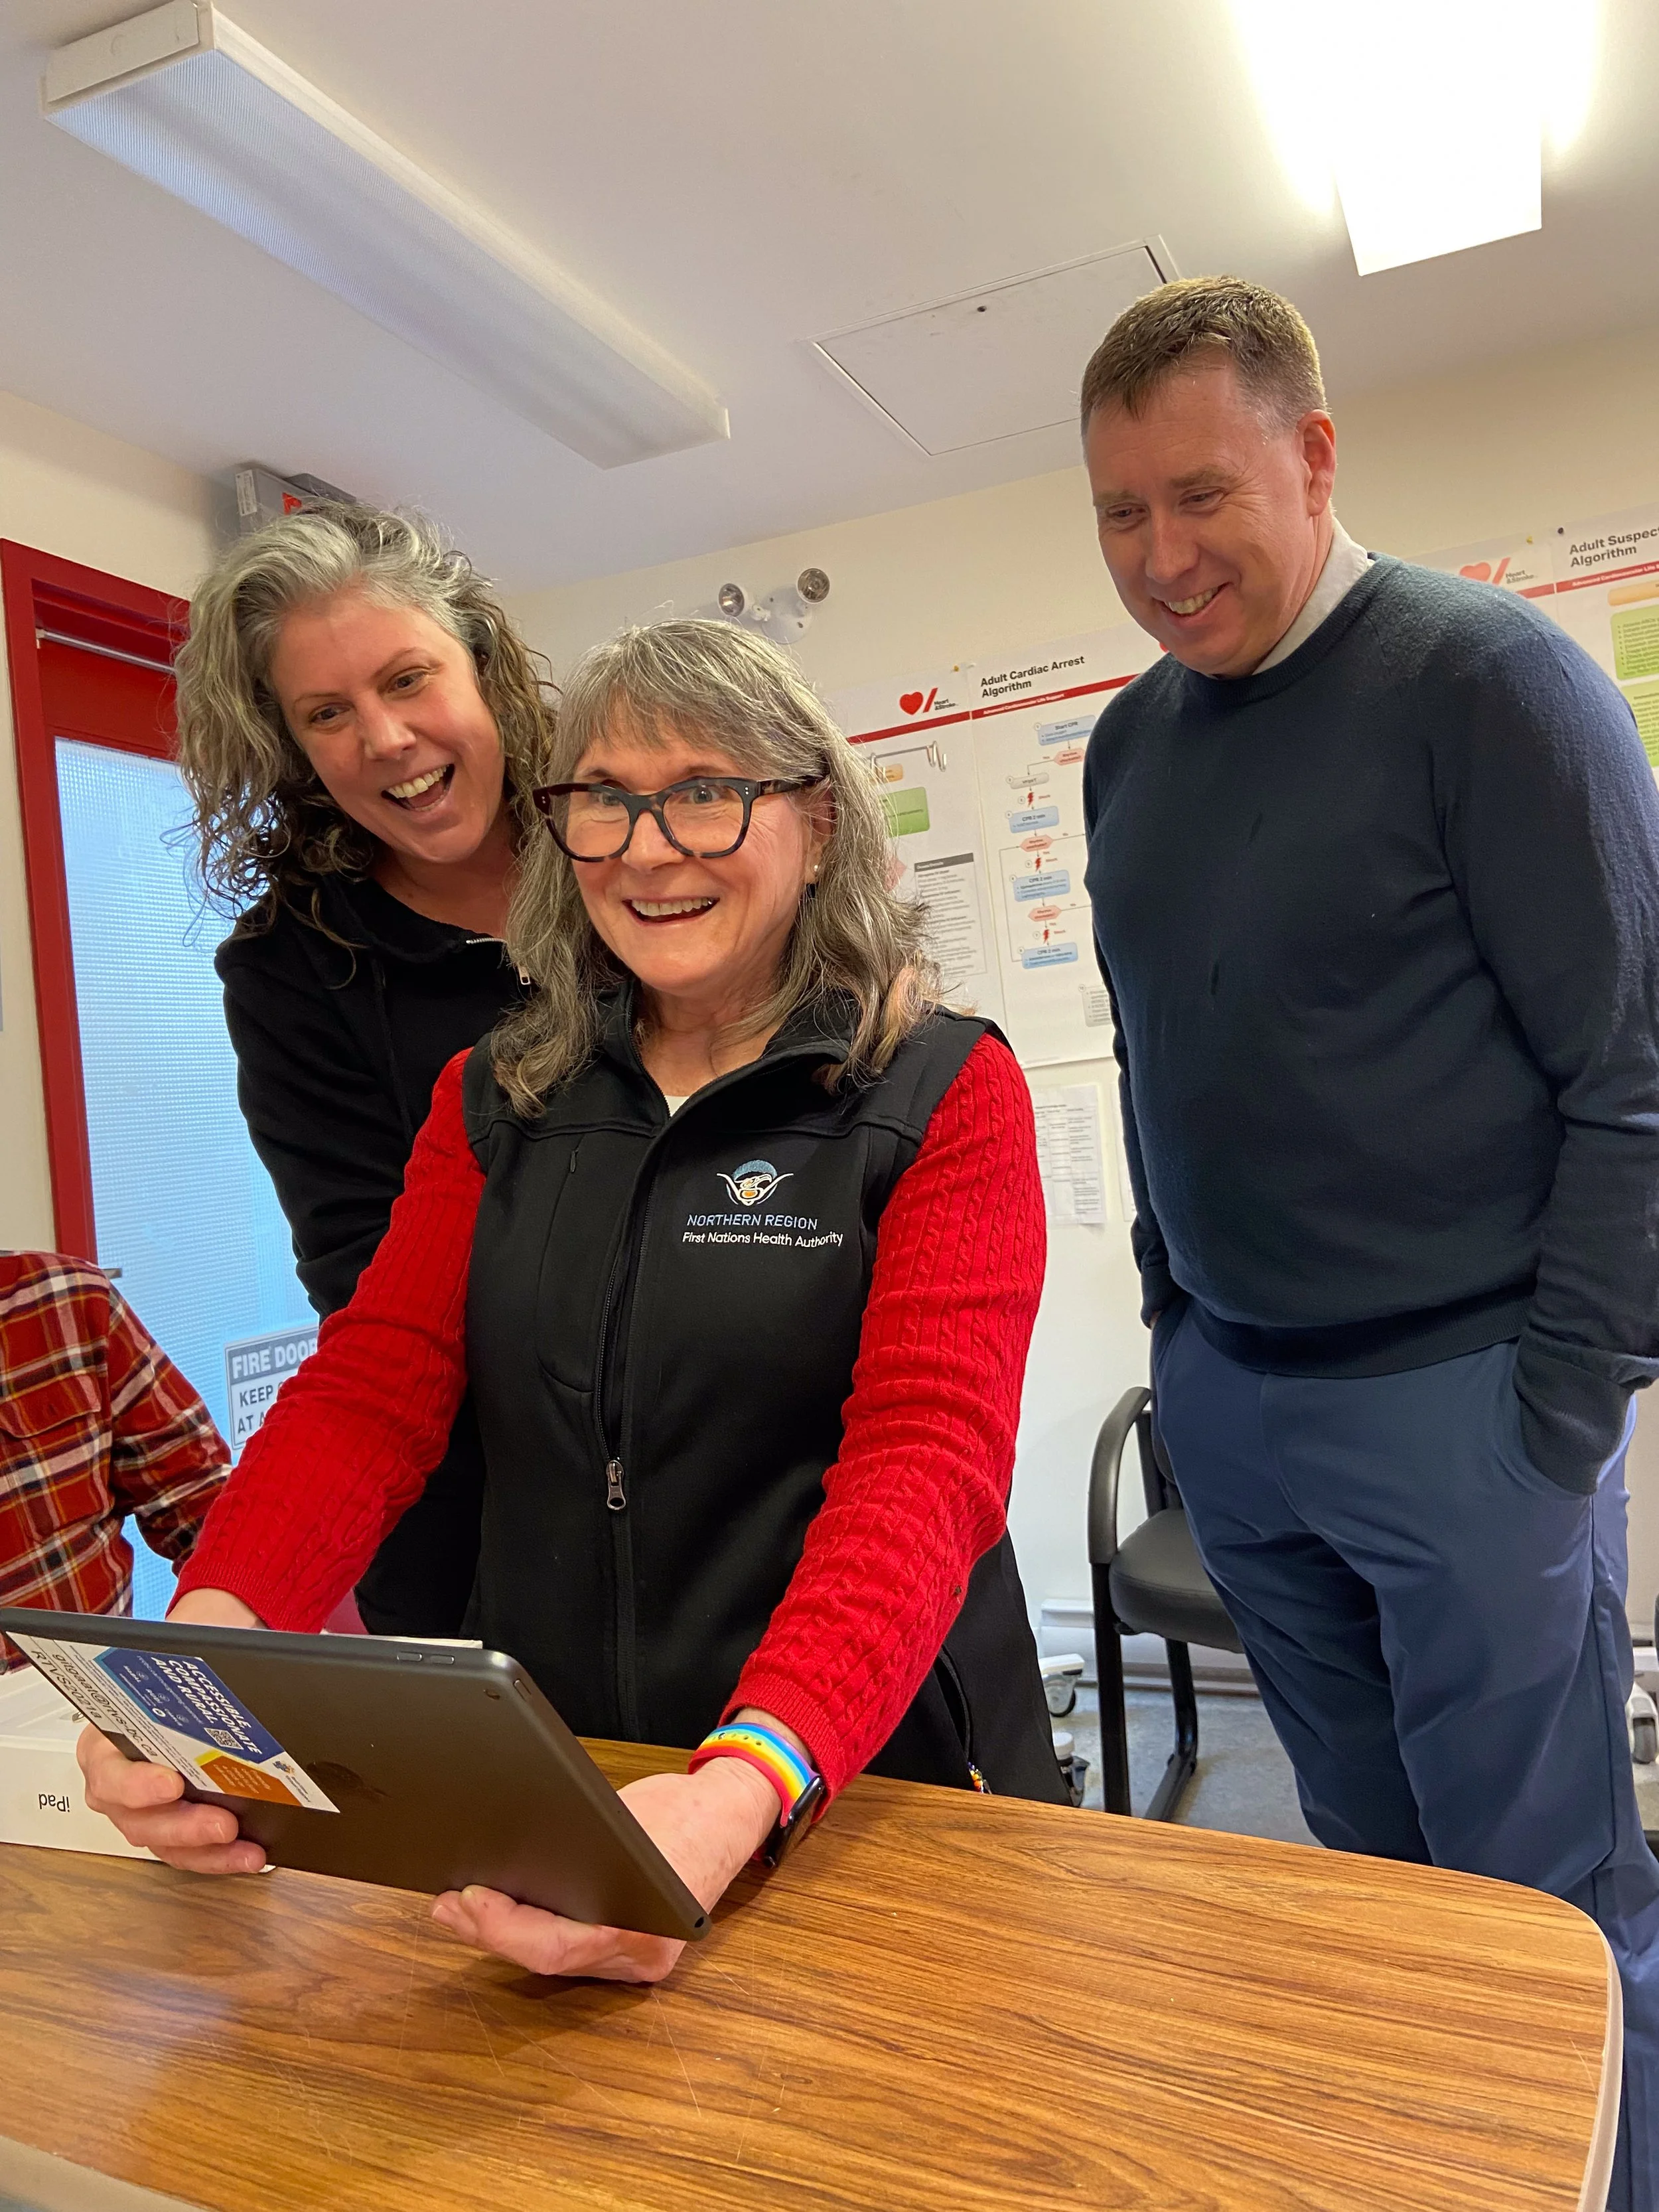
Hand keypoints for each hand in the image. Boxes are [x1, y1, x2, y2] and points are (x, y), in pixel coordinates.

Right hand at [77, 1586, 269, 1872]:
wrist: (196, 1676)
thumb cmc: (178, 1670)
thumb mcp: (181, 1654)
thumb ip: (190, 1659)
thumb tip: (229, 1663)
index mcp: (104, 1742)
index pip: (109, 1772)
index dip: (136, 1786)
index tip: (171, 1784)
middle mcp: (117, 1784)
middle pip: (136, 1820)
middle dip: (182, 1825)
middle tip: (222, 1822)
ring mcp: (144, 1811)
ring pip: (164, 1843)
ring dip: (205, 1849)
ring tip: (243, 1845)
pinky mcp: (174, 1828)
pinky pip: (191, 1852)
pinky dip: (219, 1857)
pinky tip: (250, 1854)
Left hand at [430, 1755, 777, 1982]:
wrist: (732, 1814)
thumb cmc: (682, 1810)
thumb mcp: (619, 1818)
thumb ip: (570, 1847)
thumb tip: (503, 1856)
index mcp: (644, 1926)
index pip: (555, 1948)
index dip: (501, 1929)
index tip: (465, 1900)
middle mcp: (643, 1956)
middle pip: (547, 1960)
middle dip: (489, 1932)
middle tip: (446, 1904)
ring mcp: (641, 1961)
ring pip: (555, 1962)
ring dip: (504, 1937)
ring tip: (460, 1910)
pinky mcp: (636, 1951)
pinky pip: (574, 1954)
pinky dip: (535, 1936)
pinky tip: (502, 1917)